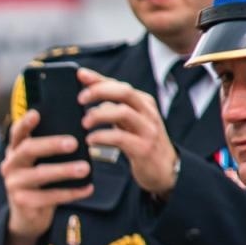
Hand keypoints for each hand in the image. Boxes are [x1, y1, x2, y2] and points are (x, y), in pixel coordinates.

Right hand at [0, 109, 94, 244]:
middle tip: (74, 143)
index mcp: (15, 150)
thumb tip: (78, 133)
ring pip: (40, 174)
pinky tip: (88, 188)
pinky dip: (71, 193)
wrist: (28, 216)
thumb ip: (48, 149)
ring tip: (85, 168)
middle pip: (28, 149)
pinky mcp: (23, 202)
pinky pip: (50, 196)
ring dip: (65, 170)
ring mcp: (14, 184)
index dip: (25, 123)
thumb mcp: (38, 163)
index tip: (37, 113)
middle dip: (52, 144)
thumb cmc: (40, 182)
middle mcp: (10, 165)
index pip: (17, 133)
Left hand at [77, 68, 179, 198]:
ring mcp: (148, 130)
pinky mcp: (144, 149)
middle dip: (99, 91)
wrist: (165, 170)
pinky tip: (91, 140)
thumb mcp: (129, 122)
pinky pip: (120, 138)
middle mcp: (148, 113)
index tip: (80, 74)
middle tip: (80, 99)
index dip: (99, 78)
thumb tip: (88, 93)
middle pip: (124, 92)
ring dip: (99, 115)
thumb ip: (112, 107)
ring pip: (123, 112)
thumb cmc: (142, 143)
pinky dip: (102, 136)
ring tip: (84, 123)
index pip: (119, 84)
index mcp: (143, 103)